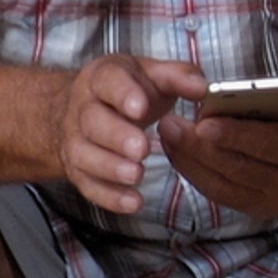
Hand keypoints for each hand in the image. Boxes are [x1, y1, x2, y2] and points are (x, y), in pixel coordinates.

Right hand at [61, 54, 204, 214]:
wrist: (86, 107)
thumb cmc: (128, 91)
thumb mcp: (152, 76)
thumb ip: (178, 77)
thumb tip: (201, 88)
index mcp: (102, 78)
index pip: (108, 81)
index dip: (122, 95)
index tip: (141, 108)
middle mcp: (83, 108)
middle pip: (92, 121)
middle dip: (116, 136)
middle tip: (141, 149)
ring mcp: (76, 140)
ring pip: (84, 154)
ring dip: (110, 167)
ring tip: (136, 174)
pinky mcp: (78, 170)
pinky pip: (88, 185)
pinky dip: (109, 196)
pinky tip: (133, 201)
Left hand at [161, 82, 277, 221]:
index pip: (269, 146)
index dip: (235, 135)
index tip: (204, 122)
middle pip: (238, 168)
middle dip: (200, 148)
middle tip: (170, 124)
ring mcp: (272, 203)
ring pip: (222, 185)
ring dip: (190, 161)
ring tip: (166, 133)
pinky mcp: (257, 208)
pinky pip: (219, 193)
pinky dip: (195, 173)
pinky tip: (176, 151)